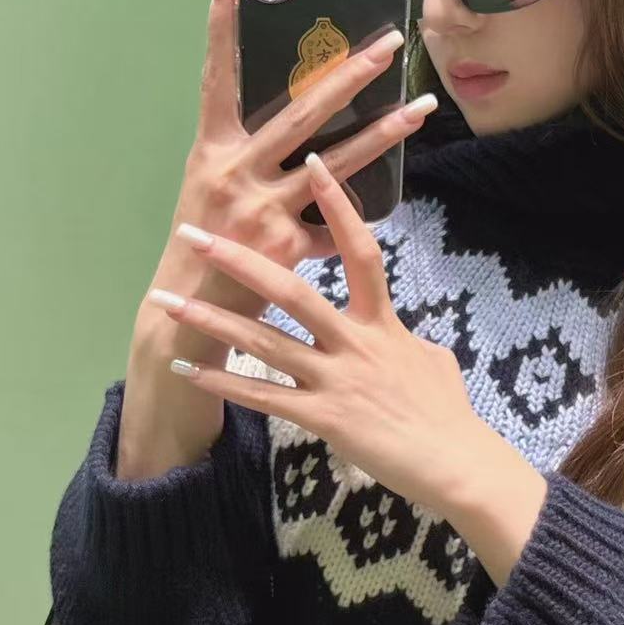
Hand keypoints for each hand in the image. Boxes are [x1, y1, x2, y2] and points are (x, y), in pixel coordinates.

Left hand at [149, 148, 495, 516]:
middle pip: (291, 290)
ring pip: (264, 342)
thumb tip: (406, 337)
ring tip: (167, 303)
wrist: (456, 462)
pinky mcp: (322, 418)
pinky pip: (263, 397)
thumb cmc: (449, 414)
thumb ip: (406, 341)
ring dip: (211, 321)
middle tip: (194, 235)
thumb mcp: (434, 361)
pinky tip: (188, 370)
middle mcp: (354, 342)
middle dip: (239, 261)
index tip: (312, 162)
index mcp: (382, 323)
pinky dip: (223, 382)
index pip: (361, 251)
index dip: (337, 205)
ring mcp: (335, 379)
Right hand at [154, 0, 435, 330]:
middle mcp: (237, 172)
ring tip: (421, 108)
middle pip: (303, 113)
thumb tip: (302, 122)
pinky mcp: (289, 246)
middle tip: (389, 44)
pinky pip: (337, 224)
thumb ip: (250, 155)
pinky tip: (385, 203)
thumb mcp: (214, 187)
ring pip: (336, 164)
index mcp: (213, 149)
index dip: (220, 25)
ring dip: (384, 134)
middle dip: (350, 74)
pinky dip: (355, 216)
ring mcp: (264, 209)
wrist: (190, 311)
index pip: (216, 75)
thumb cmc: (206, 242)